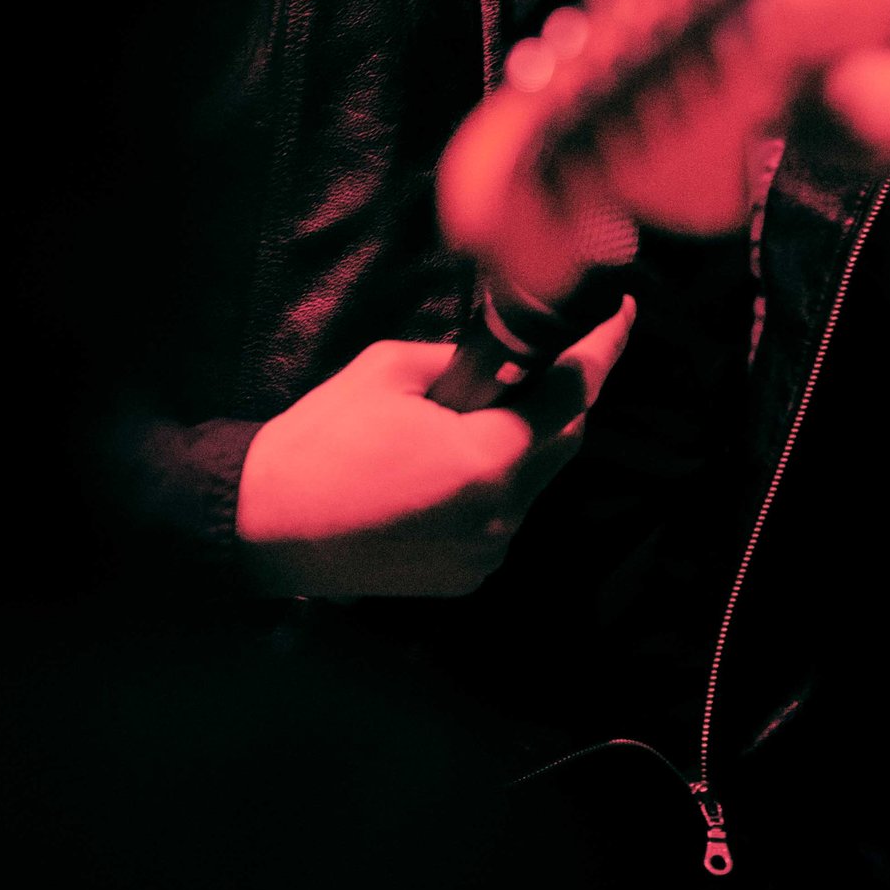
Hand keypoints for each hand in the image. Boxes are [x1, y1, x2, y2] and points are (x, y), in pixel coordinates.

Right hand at [235, 299, 634, 600]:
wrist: (266, 523)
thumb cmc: (324, 437)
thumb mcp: (392, 369)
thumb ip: (463, 360)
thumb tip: (504, 355)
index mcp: (488, 458)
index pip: (572, 392)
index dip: (604, 347)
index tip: (622, 312)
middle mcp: (501, 515)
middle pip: (565, 441)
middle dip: (562, 395)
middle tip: (545, 355)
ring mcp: (486, 554)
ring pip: (535, 482)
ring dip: (525, 441)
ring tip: (481, 409)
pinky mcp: (466, 578)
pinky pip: (504, 518)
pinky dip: (496, 483)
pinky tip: (451, 462)